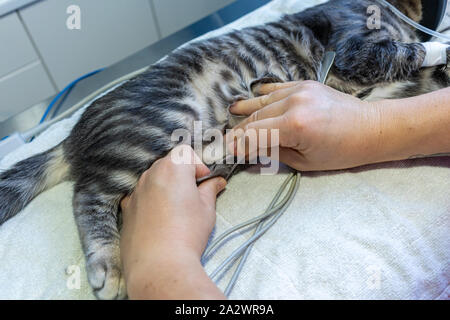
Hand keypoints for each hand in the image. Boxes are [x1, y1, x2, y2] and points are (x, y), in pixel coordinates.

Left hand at [120, 145, 226, 298]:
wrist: (159, 264)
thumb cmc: (187, 234)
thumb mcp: (206, 209)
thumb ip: (210, 190)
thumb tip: (216, 183)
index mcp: (173, 168)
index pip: (185, 153)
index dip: (197, 165)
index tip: (204, 181)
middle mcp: (150, 174)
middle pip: (168, 163)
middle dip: (181, 174)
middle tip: (193, 194)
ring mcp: (135, 191)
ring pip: (153, 179)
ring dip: (165, 186)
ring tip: (177, 209)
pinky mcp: (127, 208)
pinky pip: (141, 195)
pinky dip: (150, 199)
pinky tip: (159, 217)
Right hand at [228, 80, 381, 170]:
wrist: (370, 128)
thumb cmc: (342, 151)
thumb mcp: (306, 162)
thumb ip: (275, 153)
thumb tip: (253, 150)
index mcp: (295, 126)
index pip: (255, 134)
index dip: (240, 144)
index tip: (230, 151)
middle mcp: (294, 103)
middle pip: (256, 117)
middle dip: (240, 129)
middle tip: (229, 138)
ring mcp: (300, 90)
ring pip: (263, 100)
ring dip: (247, 109)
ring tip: (232, 111)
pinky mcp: (306, 84)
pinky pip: (278, 88)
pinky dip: (264, 93)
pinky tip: (254, 96)